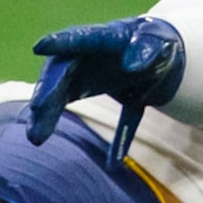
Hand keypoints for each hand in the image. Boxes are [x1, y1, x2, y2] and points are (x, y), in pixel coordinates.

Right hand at [27, 15, 187, 168]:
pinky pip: (99, 117)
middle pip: (62, 72)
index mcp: (107, 37)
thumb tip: (131, 65)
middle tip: (36, 111)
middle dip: (48, 90)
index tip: (39, 47)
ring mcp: (92, 78)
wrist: (165, 55)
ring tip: (36, 138)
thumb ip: (146, 50)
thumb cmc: (159, 41)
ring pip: (66, 95)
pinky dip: (113, 141)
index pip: (80, 38)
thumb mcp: (159, 41)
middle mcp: (91, 57)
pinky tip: (112, 164)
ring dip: (49, 115)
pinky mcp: (103, 97)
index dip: (61, 42)